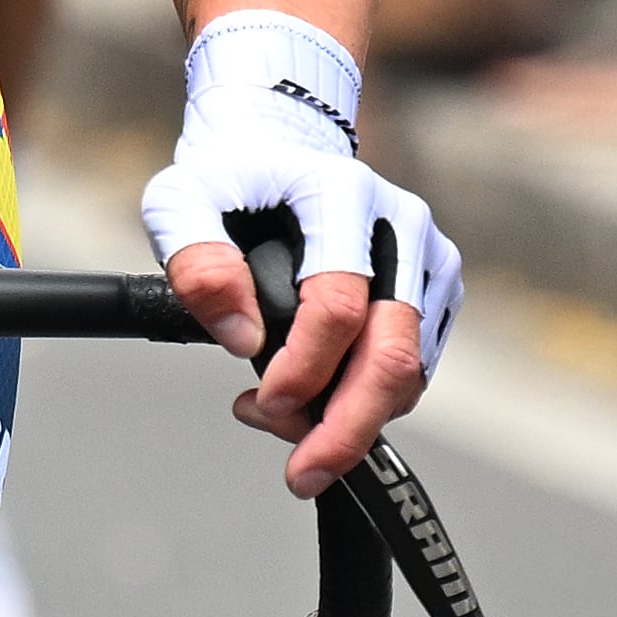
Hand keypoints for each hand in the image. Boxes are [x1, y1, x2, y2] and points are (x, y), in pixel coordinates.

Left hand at [143, 13, 458, 499]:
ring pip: (412, 370)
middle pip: (396, 353)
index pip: (339, 304)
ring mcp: (428, 259)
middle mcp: (401, 225)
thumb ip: (197, 261)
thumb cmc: (228, 177)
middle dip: (348, 427)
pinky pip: (416, 366)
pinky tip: (311, 397)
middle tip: (302, 473)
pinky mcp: (436, 290)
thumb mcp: (180, 201)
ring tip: (278, 417)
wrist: (277, 144)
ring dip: (350, 418)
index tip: (260, 403)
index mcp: (342, 194)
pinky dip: (367, 400)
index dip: (303, 369)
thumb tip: (239, 336)